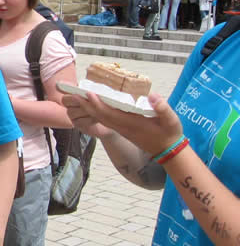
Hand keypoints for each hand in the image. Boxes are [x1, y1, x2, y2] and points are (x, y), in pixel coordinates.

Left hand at [63, 92, 181, 155]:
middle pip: (99, 115)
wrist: (169, 152)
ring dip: (88, 108)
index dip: (98, 104)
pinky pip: (104, 120)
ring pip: (100, 118)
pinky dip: (96, 111)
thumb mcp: (172, 120)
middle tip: (73, 93)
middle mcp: (122, 127)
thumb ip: (162, 108)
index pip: (110, 113)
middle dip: (86, 104)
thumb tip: (152, 95)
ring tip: (77, 97)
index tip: (88, 93)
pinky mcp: (122, 129)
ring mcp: (121, 129)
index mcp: (131, 123)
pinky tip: (91, 105)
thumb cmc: (170, 134)